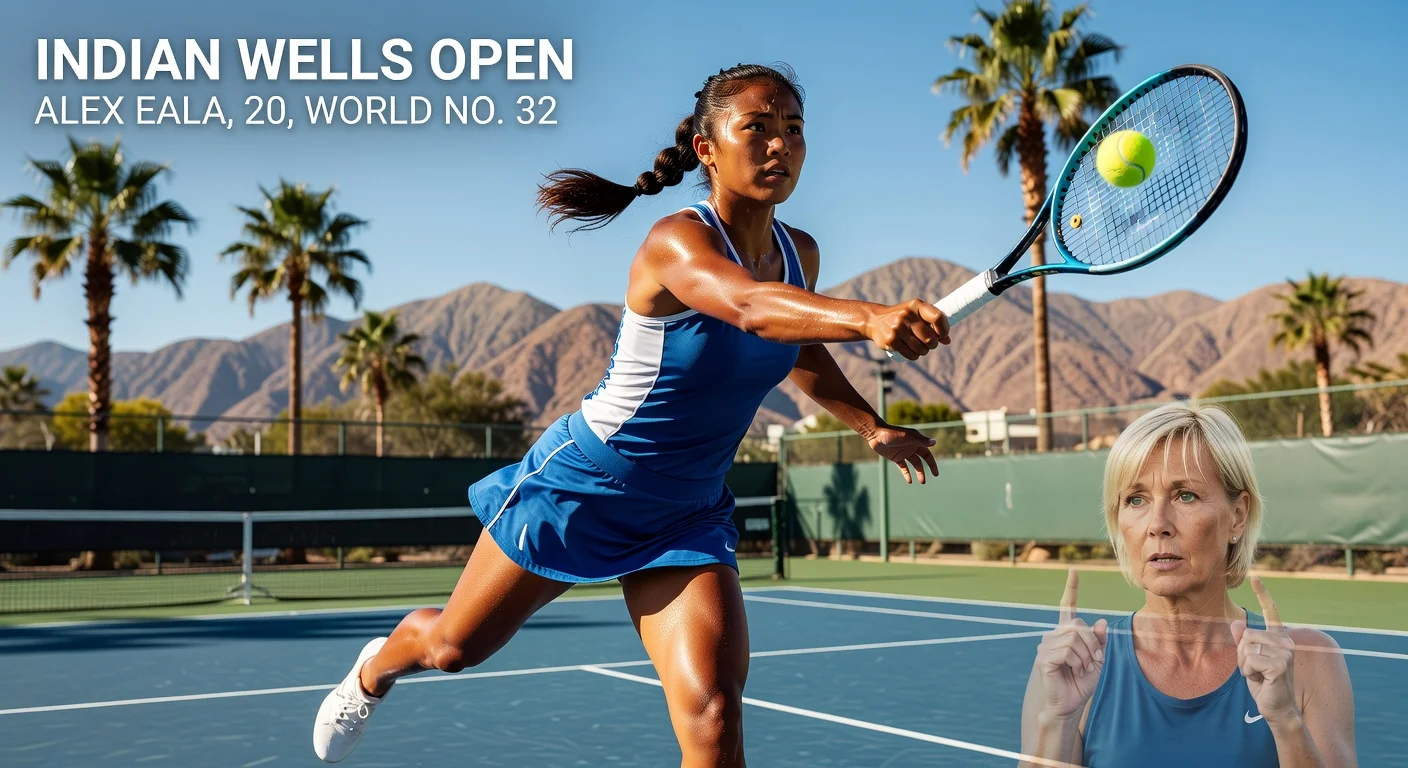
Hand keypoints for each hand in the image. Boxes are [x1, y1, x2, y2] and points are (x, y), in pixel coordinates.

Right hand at [864, 299, 950, 359]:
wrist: (875, 320)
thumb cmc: (903, 317)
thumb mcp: (916, 314)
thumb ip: (932, 324)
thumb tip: (947, 340)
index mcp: (916, 305)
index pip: (937, 317)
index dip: (944, 329)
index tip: (943, 335)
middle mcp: (906, 315)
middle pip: (930, 338)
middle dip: (933, 344)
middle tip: (929, 344)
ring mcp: (897, 328)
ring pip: (921, 349)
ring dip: (924, 351)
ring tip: (920, 348)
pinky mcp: (891, 340)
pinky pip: (911, 354)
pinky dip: (914, 355)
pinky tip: (912, 351)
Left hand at [866, 423, 939, 483]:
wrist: (876, 435)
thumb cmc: (892, 434)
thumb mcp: (907, 437)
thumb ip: (920, 440)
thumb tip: (934, 442)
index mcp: (916, 441)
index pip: (927, 454)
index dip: (932, 463)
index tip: (935, 473)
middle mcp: (911, 447)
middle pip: (922, 460)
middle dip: (927, 469)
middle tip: (931, 478)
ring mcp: (904, 453)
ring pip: (914, 464)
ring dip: (918, 473)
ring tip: (922, 482)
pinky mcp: (896, 457)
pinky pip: (904, 467)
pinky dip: (907, 474)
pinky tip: (909, 481)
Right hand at [1035, 569, 1108, 719]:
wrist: (1069, 704)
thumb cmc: (1081, 682)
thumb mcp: (1097, 661)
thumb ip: (1099, 642)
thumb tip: (1102, 622)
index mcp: (1066, 634)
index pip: (1067, 607)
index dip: (1071, 588)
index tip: (1074, 570)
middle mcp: (1054, 636)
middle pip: (1078, 626)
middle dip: (1093, 645)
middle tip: (1095, 662)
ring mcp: (1046, 646)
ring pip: (1074, 639)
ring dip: (1086, 657)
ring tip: (1083, 669)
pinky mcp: (1044, 658)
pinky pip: (1067, 651)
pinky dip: (1078, 662)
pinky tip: (1075, 670)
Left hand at [1231, 576, 1297, 725]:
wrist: (1277, 707)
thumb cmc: (1263, 683)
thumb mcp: (1249, 659)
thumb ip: (1243, 641)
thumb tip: (1237, 622)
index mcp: (1279, 637)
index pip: (1272, 611)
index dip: (1263, 593)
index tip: (1255, 577)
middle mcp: (1285, 641)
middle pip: (1246, 635)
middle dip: (1242, 655)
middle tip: (1255, 670)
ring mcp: (1285, 652)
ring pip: (1246, 647)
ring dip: (1245, 664)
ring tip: (1258, 675)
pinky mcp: (1280, 664)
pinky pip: (1250, 660)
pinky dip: (1249, 672)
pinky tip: (1261, 680)